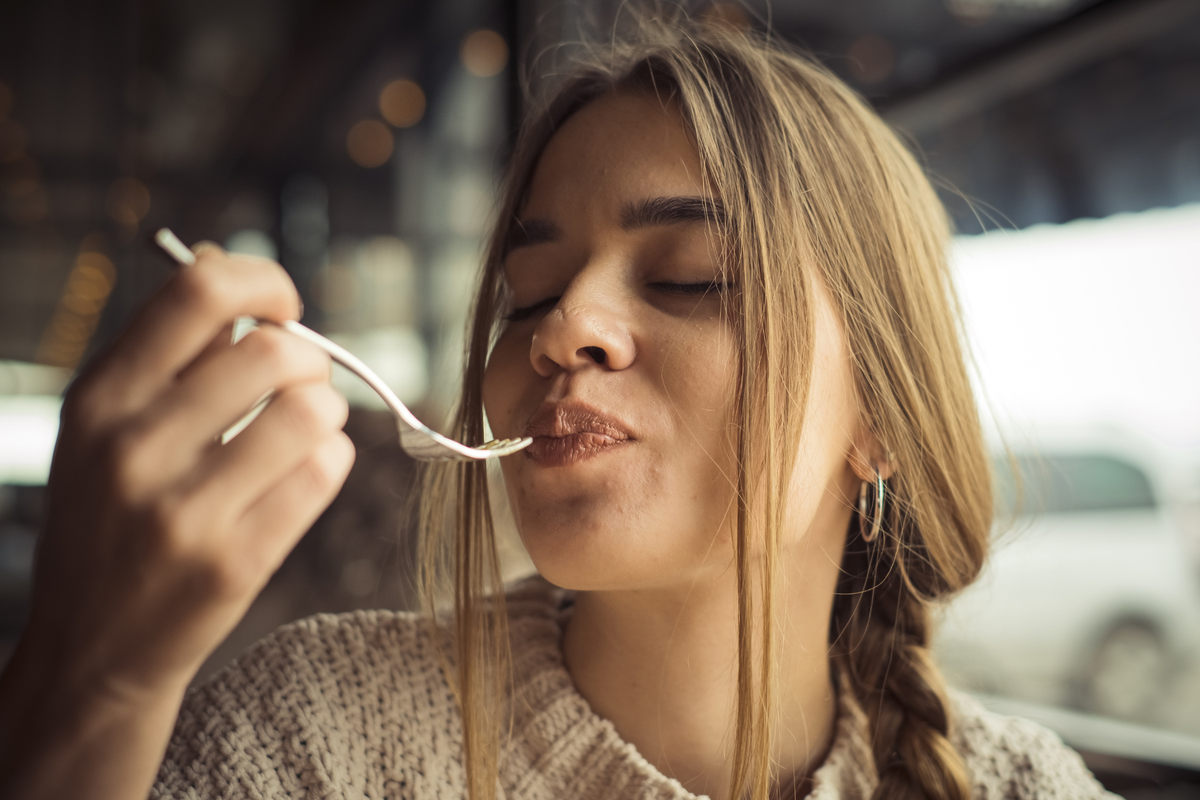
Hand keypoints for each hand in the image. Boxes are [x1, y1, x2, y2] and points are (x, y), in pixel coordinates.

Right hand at [0, 246, 354, 797]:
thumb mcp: (105, 428)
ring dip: (327, 410)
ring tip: (306, 428)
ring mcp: (182, 511)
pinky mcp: (232, 564)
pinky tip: (308, 471)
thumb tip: (224, 260)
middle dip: (310, 357)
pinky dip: (332, 460)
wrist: (90, 653)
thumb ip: (166, 348)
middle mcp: (133, 448)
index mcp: (100, 398)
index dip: (265, 282)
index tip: (282, 308)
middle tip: (302, 381)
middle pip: (274, 351)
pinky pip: (324, 474)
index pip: (200, 291)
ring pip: (311, 410)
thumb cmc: (113, 521)